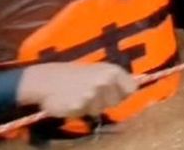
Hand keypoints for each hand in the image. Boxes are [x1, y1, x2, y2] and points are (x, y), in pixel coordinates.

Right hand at [16, 63, 135, 117]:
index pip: (131, 88)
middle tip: (90, 92)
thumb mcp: (98, 70)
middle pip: (116, 101)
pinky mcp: (79, 106)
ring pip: (100, 110)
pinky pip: (85, 113)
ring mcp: (92, 94)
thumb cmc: (75, 74)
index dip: (123, 93)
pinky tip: (71, 100)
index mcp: (111, 70)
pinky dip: (79, 110)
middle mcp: (104, 81)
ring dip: (91, 106)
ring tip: (78, 95)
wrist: (47, 79)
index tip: (114, 92)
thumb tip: (136, 86)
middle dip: (105, 101)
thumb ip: (115, 79)